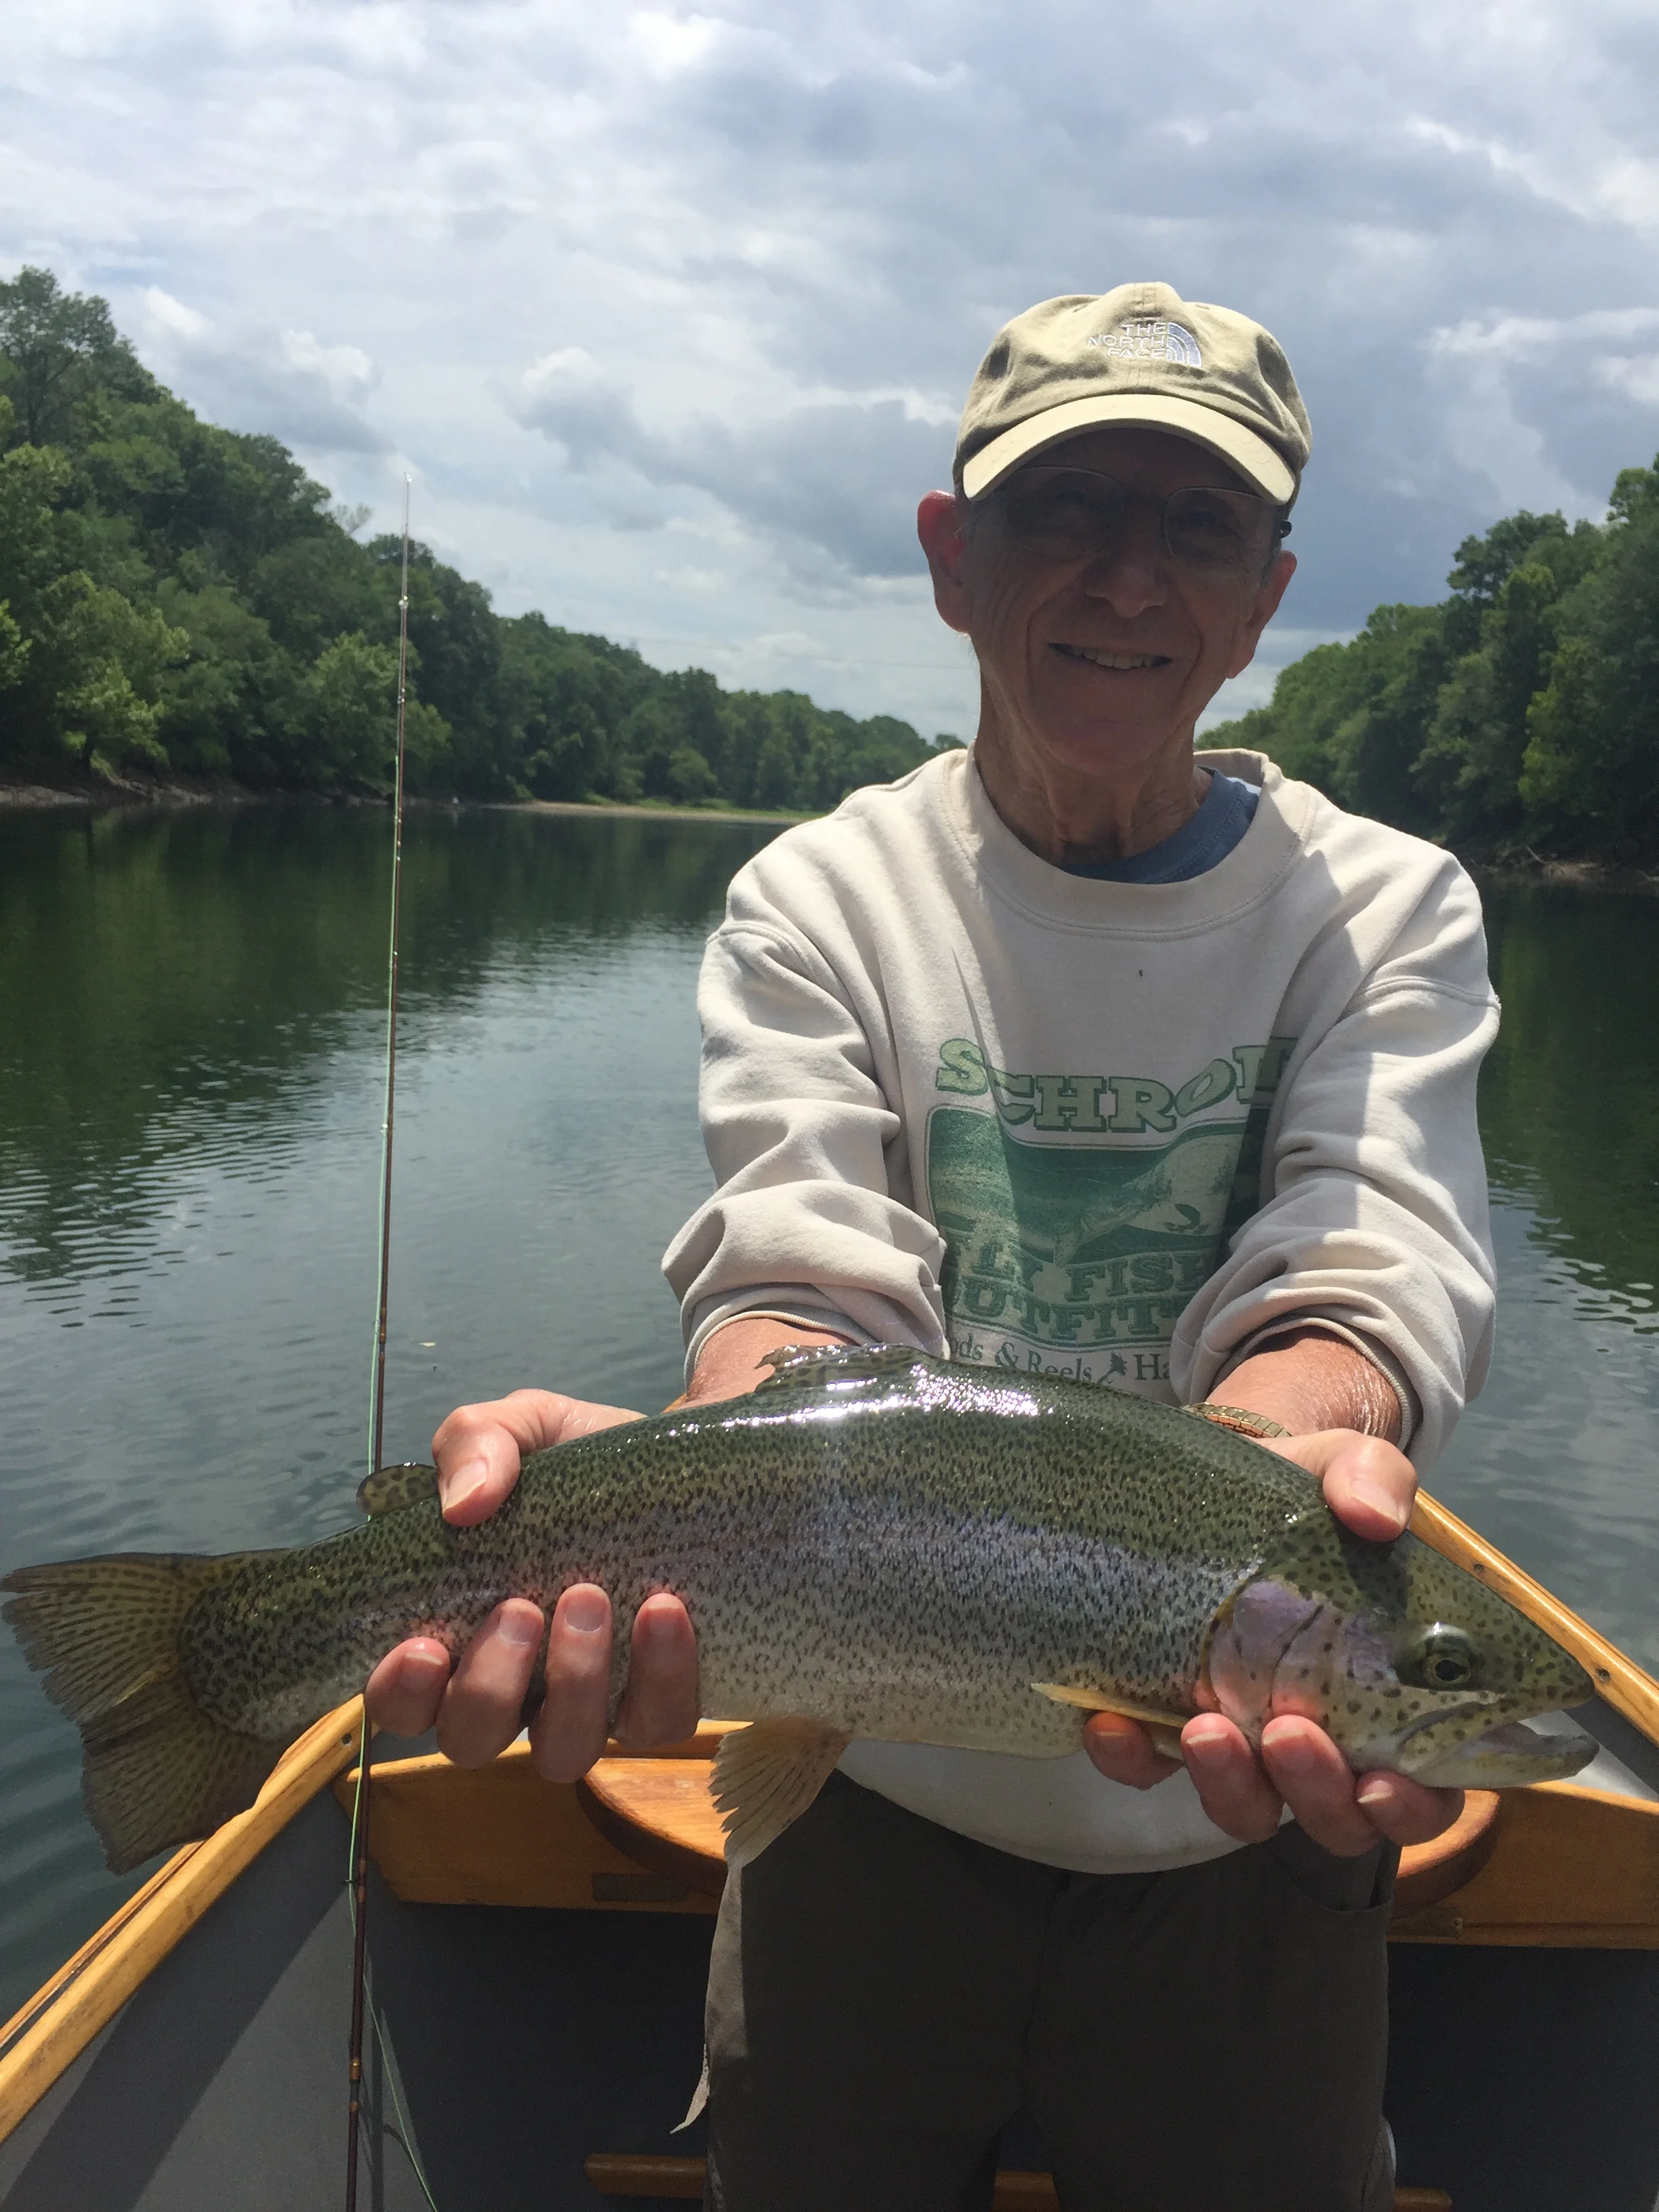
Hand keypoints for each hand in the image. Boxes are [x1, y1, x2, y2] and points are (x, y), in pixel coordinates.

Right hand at [363, 1388, 701, 1778]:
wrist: (684, 1462)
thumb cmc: (581, 1463)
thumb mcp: (525, 1427)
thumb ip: (477, 1442)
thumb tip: (464, 1503)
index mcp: (458, 1633)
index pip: (401, 1703)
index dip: (400, 1693)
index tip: (423, 1646)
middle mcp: (514, 1686)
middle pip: (471, 1740)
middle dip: (489, 1686)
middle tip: (522, 1608)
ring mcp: (587, 1704)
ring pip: (562, 1751)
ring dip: (572, 1685)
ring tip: (592, 1598)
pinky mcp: (657, 1701)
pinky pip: (656, 1725)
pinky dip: (661, 1676)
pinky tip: (665, 1610)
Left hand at [1085, 1426, 1462, 1855]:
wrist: (1216, 1483)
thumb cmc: (1304, 1493)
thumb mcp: (1342, 1466)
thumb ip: (1373, 1478)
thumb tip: (1376, 1515)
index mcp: (1390, 1702)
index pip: (1424, 1791)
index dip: (1411, 1807)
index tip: (1383, 1783)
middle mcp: (1321, 1739)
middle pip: (1333, 1816)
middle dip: (1314, 1792)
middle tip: (1289, 1731)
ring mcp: (1242, 1741)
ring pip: (1244, 1807)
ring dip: (1228, 1785)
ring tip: (1203, 1727)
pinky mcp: (1166, 1724)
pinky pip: (1147, 1770)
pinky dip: (1131, 1759)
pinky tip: (1111, 1723)